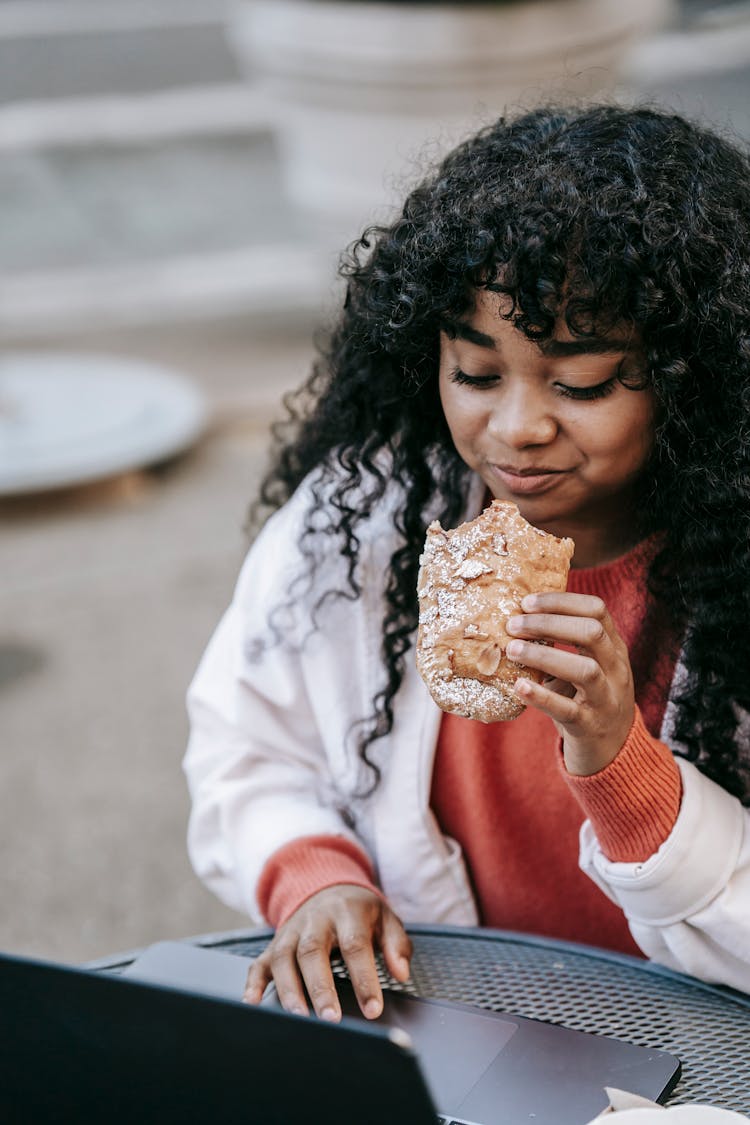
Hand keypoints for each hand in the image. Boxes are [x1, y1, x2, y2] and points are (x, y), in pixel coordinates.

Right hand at [243, 884, 411, 1021]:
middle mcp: (315, 920)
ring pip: (284, 957)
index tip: (373, 1009)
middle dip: (321, 987)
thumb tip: (402, 973)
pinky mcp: (274, 944)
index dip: (364, 978)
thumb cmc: (359, 912)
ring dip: (289, 989)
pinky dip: (253, 983)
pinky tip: (252, 1003)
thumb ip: (397, 944)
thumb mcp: (385, 918)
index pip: (355, 945)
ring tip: (299, 1017)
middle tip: (331, 1018)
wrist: (327, 887)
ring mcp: (291, 931)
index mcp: (347, 912)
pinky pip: (260, 962)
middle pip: (313, 951)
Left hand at [505, 592, 634, 775]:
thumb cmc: (588, 698)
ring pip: (585, 670)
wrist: (612, 750)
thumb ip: (565, 642)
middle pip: (592, 633)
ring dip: (545, 655)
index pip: (596, 610)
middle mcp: (616, 670)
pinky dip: (542, 696)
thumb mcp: (586, 664)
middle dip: (549, 623)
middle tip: (513, 625)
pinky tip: (519, 685)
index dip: (561, 601)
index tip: (527, 602)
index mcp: (614, 648)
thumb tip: (517, 617)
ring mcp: (606, 699)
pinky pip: (568, 710)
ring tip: (512, 649)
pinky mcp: (590, 726)